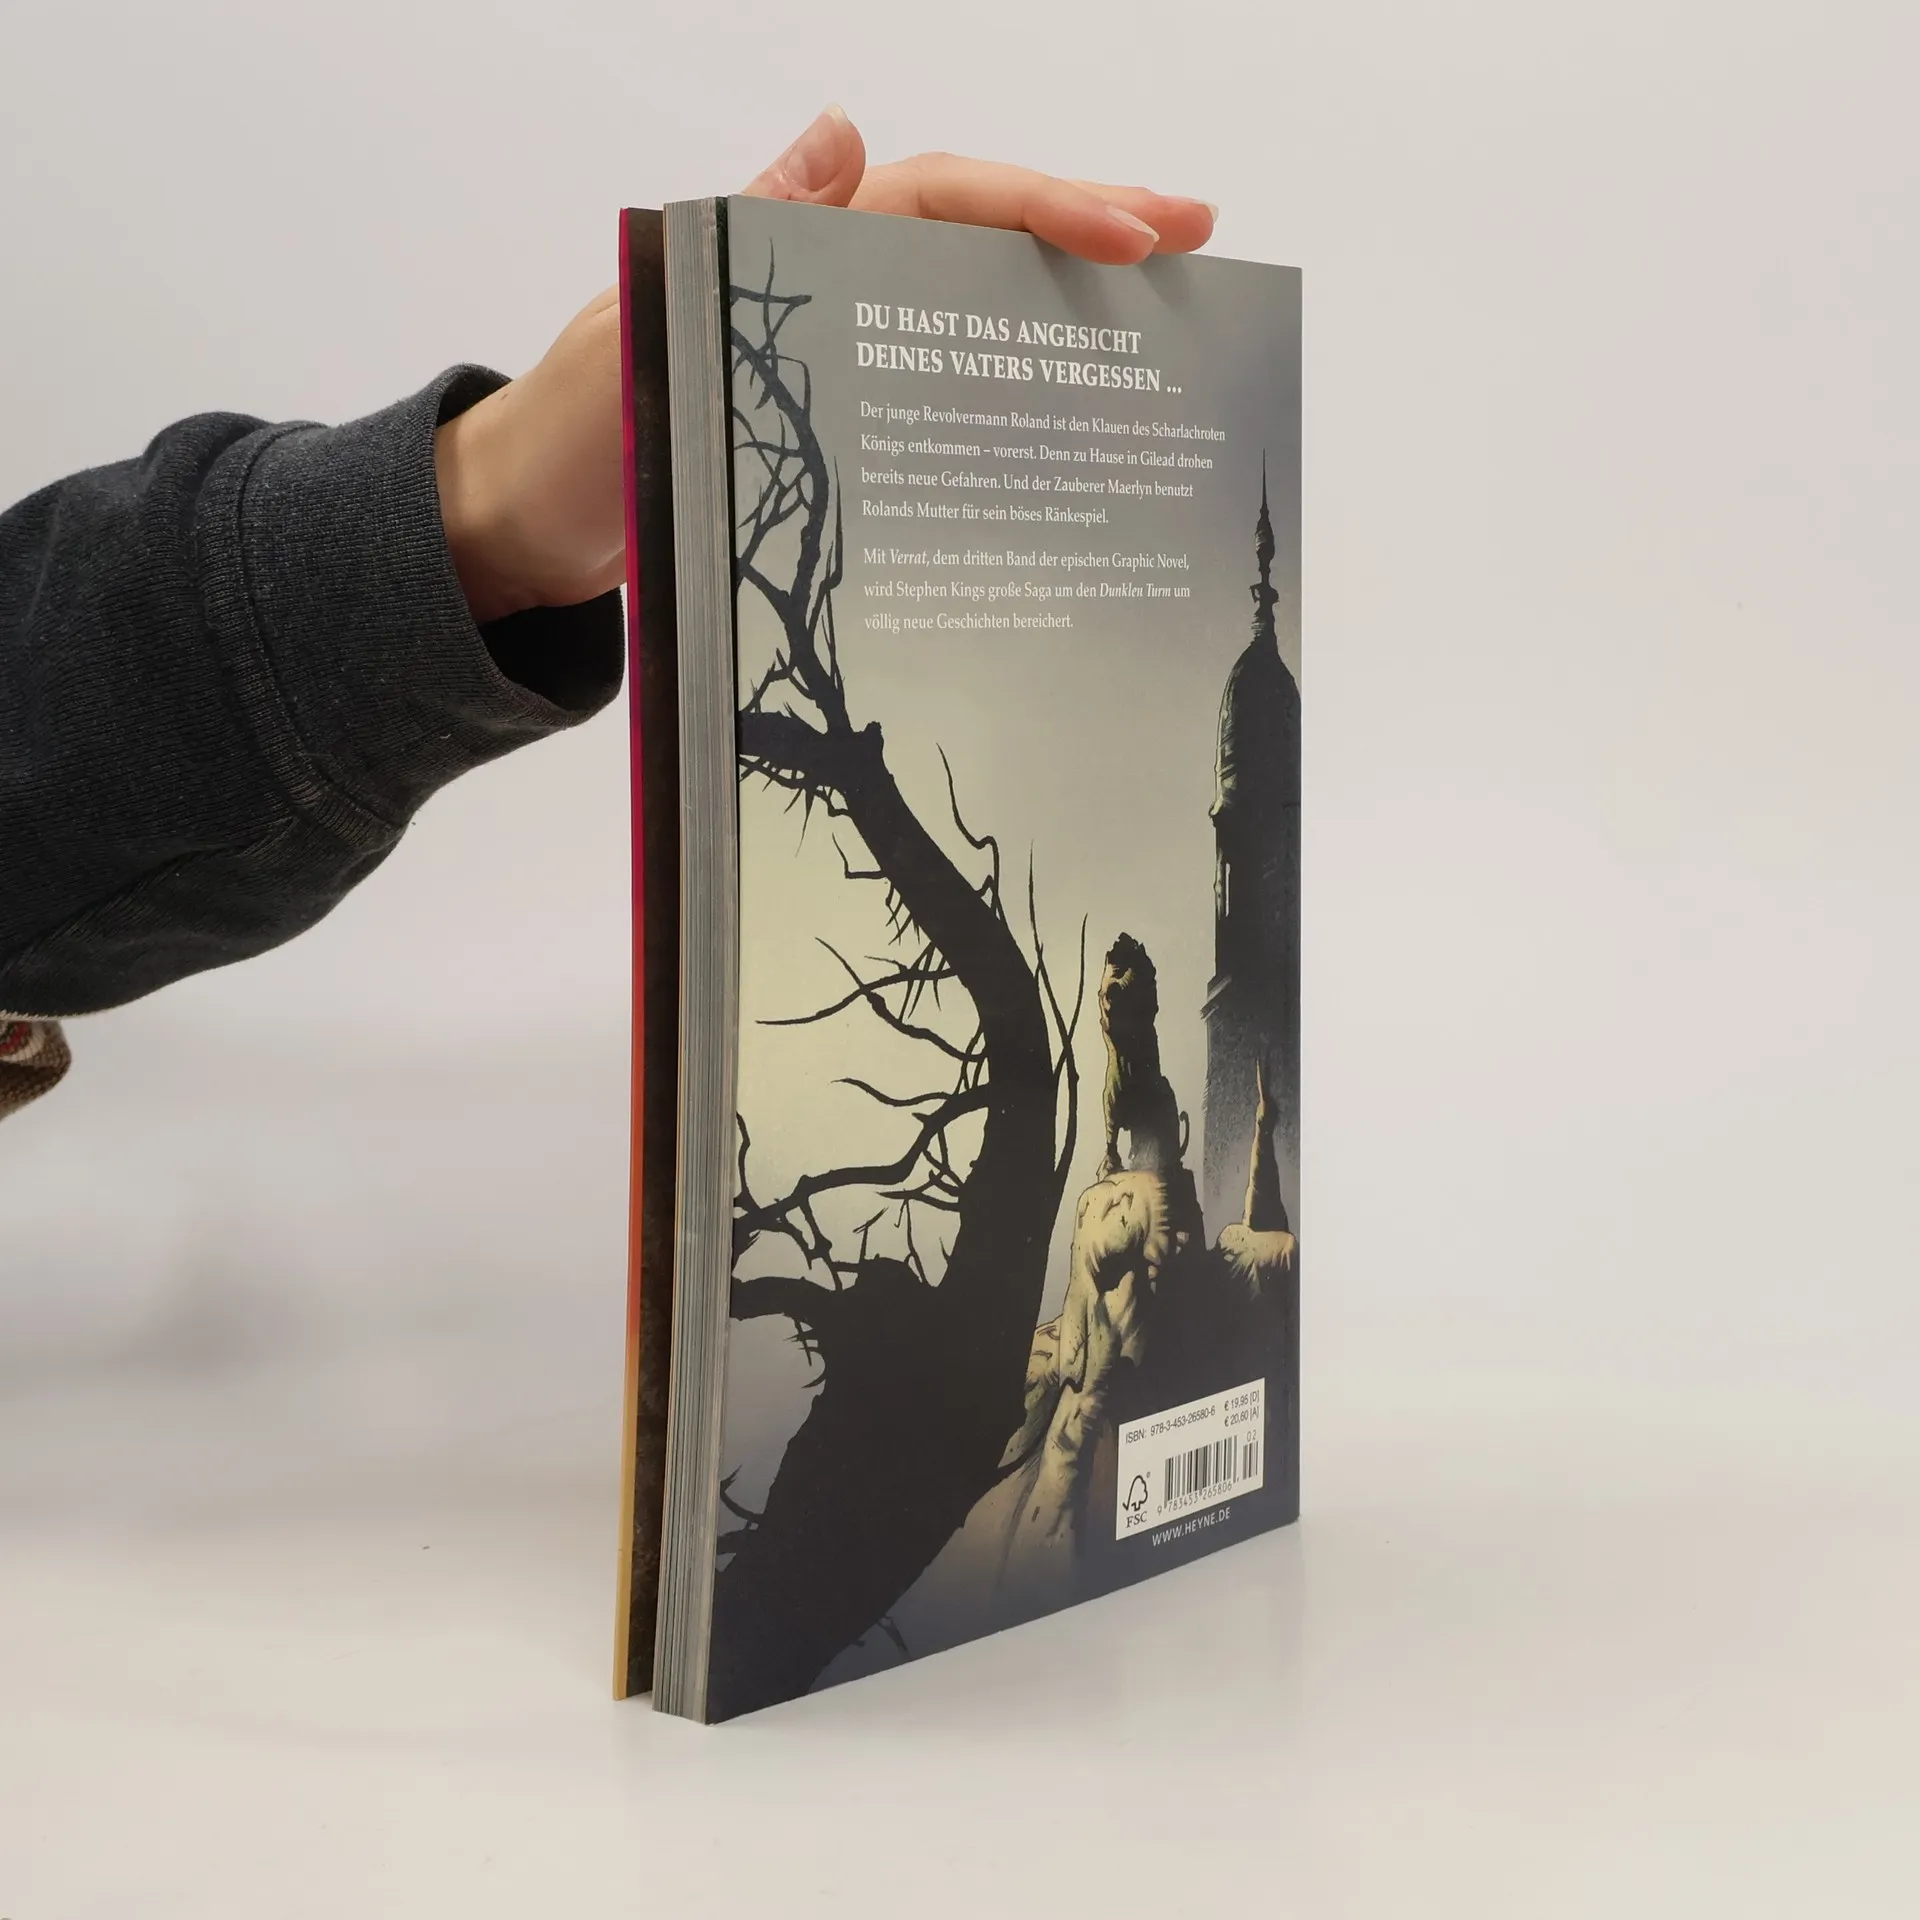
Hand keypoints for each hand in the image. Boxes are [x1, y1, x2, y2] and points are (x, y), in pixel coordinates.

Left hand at [436, 108, 1216, 626]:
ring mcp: (836, 353)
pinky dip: (1010, 388)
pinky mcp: (836, 424)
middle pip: (977, 235)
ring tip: (1166, 316)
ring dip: (1065, 305)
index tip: (1138, 236)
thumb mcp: (643, 327)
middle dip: (1089, 225)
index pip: (940, 197)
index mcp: (790, 245)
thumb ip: (741, 233)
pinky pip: (939, 386)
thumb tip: (840, 130)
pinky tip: (1070, 413)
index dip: (1042, 208)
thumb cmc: (571, 439)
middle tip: (1200, 234)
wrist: (525, 534)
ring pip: (971, 307)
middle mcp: (825, 286)